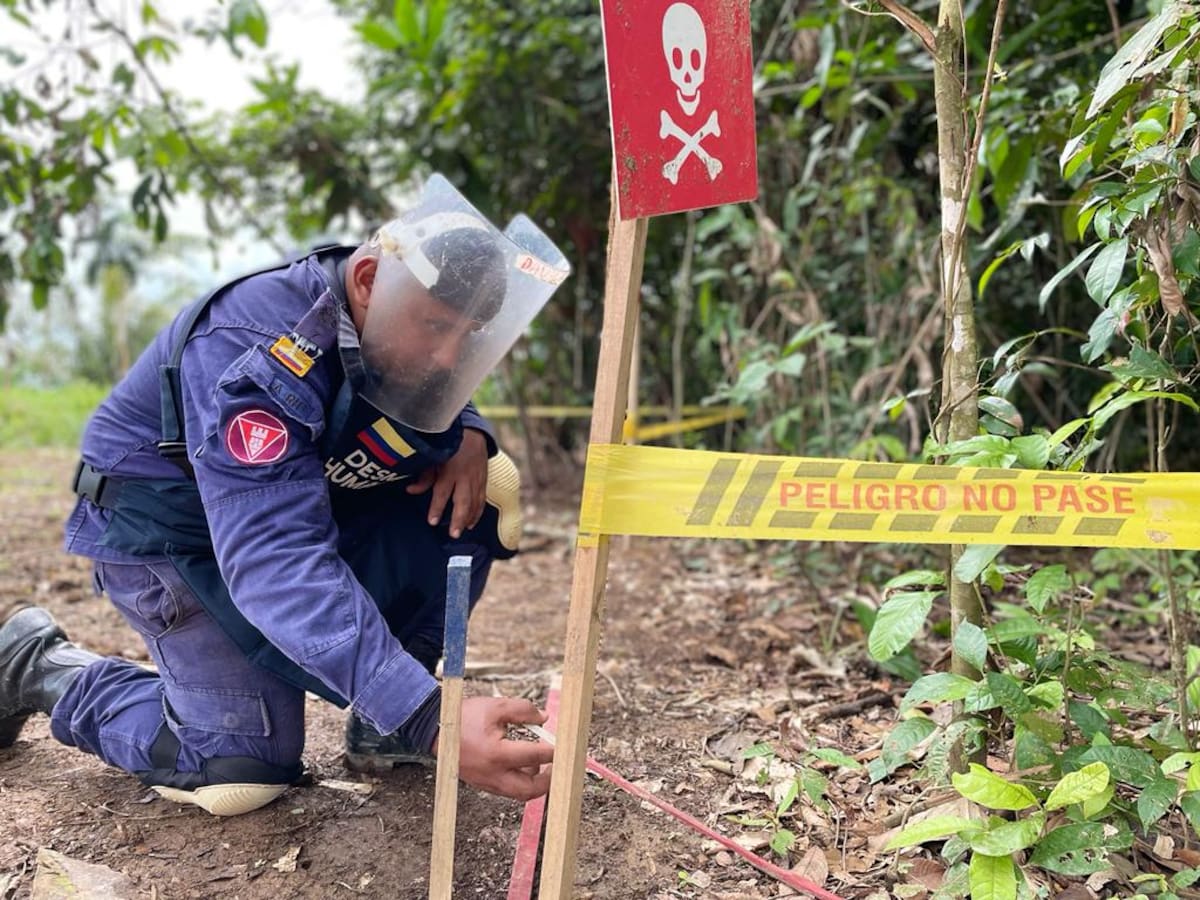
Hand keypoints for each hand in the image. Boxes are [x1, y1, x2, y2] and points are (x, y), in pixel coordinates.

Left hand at [407, 428, 488, 538]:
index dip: (437, 508)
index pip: (442, 493)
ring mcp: (476, 479)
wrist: (472, 433)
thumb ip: (424, 477)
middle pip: (463, 501)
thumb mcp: (433, 458)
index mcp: (450, 470)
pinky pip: (482, 499)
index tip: (432, 521)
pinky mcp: (484, 480)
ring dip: (469, 518)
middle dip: (458, 518)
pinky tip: (472, 522)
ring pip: (474, 502)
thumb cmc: (448, 446)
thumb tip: (410, 490)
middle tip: (454, 534)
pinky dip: (478, 512)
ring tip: (462, 531)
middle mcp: (465, 476)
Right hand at [432, 696, 553, 800]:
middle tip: (558, 766)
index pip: (535, 756)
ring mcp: (487, 782)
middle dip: (548, 780)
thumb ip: (523, 710)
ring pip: (519, 794)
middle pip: (529, 790)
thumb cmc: (465, 717)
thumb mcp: (496, 707)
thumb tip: (544, 719)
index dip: (554, 751)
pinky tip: (523, 765)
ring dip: (534, 783)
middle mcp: (493, 774)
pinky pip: (507, 790)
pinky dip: (520, 782)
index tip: (565, 746)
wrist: (436, 730)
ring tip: (539, 763)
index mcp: (497, 754)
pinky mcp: (483, 784)